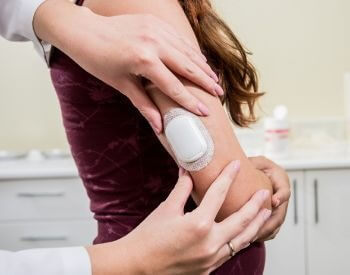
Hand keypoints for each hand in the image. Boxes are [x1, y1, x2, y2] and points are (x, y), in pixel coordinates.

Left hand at [33, 0, 222, 132]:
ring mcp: (155, 29)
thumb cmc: (98, 60)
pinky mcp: (154, 22)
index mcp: (144, 60)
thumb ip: (144, 105)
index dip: (191, 101)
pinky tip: (199, 61)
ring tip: (215, 80)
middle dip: (205, 82)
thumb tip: (160, 127)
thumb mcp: (121, 85)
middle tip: (219, 94)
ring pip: (187, 50)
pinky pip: (179, 38)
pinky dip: (191, 51)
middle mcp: (154, 42)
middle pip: (188, 66)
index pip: (174, 86)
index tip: (205, 111)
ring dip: (202, 66)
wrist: (83, 31)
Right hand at [87, 161, 270, 274]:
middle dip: (256, 204)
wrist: (137, 266)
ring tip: (265, 213)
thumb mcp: (166, 209)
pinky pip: (231, 252)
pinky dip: (240, 240)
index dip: (228, 177)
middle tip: (265, 193)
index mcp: (199, 224)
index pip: (218, 194)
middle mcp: (210, 243)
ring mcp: (211, 259)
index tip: (236, 166)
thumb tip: (188, 172)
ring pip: (242, 240)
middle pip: (241, 220)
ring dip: (255, 225)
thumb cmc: (148, 239)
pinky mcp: (208, 269)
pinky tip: (244, 234)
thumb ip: (182, 189)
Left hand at [249, 156, 290, 240]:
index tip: (275, 201)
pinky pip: (270, 229)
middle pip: (280, 213)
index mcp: (280, 179)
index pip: (285, 189)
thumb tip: (238, 163)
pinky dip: (262, 234)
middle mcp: (281, 195)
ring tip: (251, 237)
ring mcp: (278, 207)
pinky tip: (250, 239)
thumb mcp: (253, 160)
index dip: (281, 196)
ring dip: (265, 231)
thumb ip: (251, 163)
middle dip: (269, 222)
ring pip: (275, 224)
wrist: (249, 172)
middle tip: (257, 229)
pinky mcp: (272, 215)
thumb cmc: (251, 164)